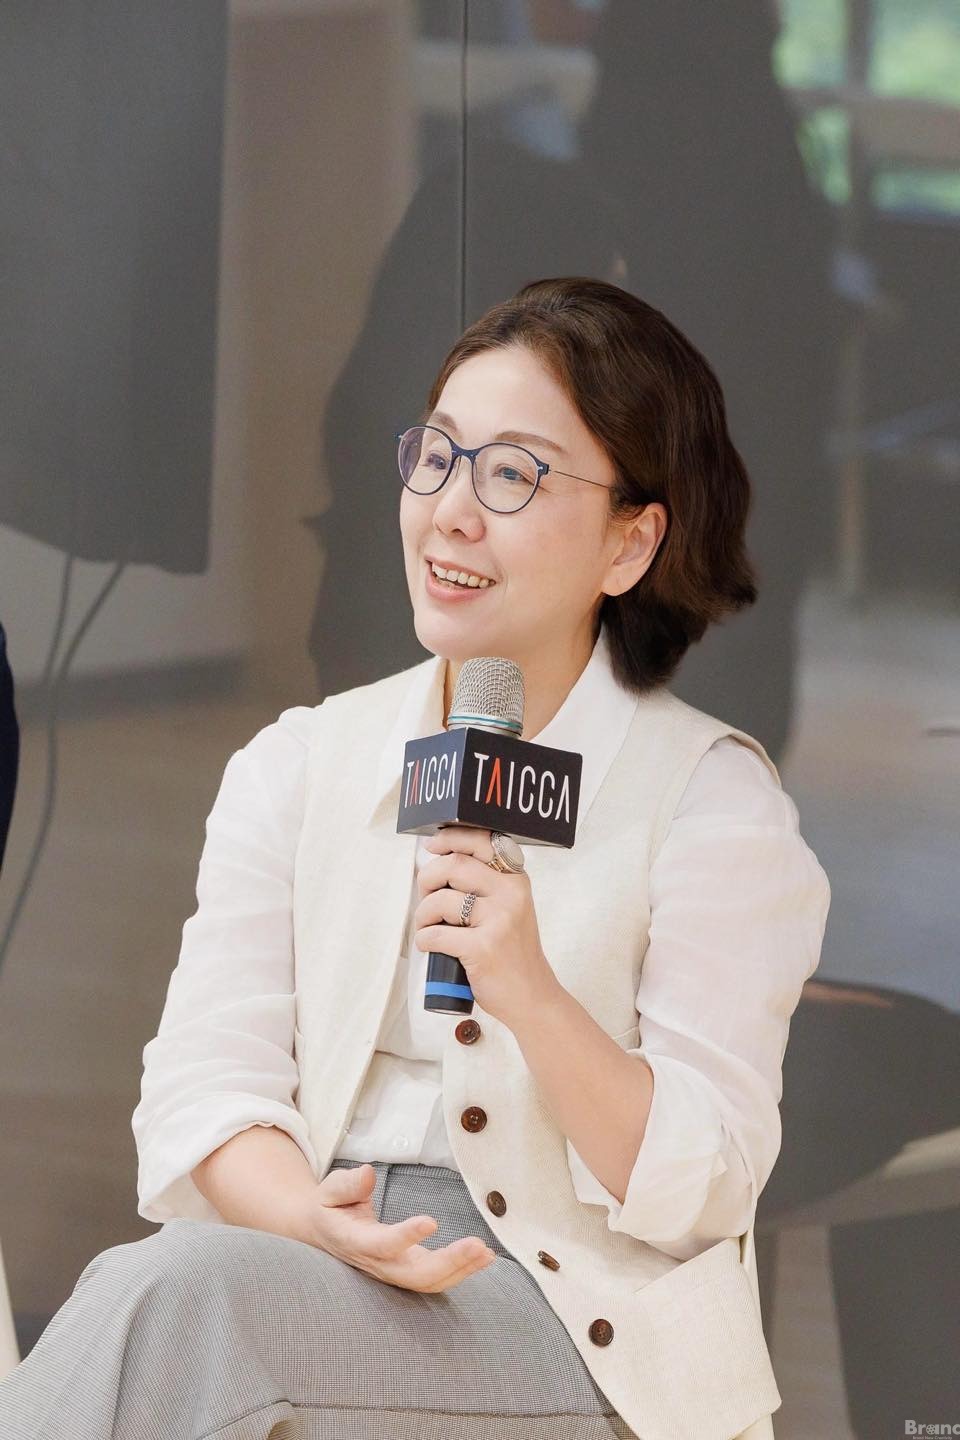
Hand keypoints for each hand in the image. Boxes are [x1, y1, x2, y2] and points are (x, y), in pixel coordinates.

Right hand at [305, 1163, 496, 1291]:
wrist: (321, 1233)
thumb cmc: (330, 1206)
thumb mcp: (330, 1189)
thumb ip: (348, 1184)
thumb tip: (369, 1174)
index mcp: (356, 1241)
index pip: (384, 1244)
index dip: (406, 1236)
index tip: (431, 1221)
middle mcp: (377, 1263)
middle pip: (415, 1275)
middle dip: (449, 1263)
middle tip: (478, 1246)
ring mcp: (393, 1271)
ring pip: (429, 1282)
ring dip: (461, 1270)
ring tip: (487, 1253)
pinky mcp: (406, 1270)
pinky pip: (435, 1279)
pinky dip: (461, 1272)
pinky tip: (484, 1257)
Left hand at [414, 824, 557, 1028]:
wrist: (532, 997)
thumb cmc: (512, 953)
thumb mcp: (509, 909)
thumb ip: (484, 885)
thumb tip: (438, 861)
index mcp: (516, 879)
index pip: (482, 841)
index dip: (450, 839)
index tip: (433, 846)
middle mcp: (510, 894)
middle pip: (454, 865)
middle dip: (428, 879)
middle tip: (426, 897)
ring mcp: (499, 920)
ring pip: (440, 900)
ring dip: (422, 915)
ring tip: (427, 927)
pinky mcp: (483, 948)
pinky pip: (436, 935)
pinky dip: (424, 940)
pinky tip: (430, 946)